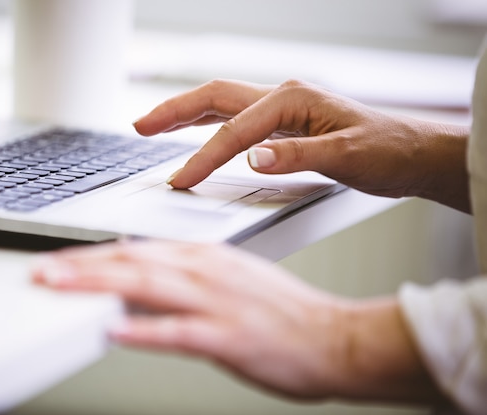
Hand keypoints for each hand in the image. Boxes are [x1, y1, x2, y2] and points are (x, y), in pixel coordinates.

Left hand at [31, 240, 442, 403]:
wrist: (336, 336)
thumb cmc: (283, 313)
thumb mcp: (228, 280)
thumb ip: (183, 275)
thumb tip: (139, 272)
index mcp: (205, 257)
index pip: (137, 249)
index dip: (92, 256)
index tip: (58, 261)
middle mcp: (206, 271)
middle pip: (133, 262)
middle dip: (82, 266)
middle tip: (39, 270)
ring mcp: (218, 303)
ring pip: (147, 287)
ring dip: (98, 285)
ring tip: (57, 287)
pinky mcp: (230, 337)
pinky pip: (180, 333)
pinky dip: (143, 331)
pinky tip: (113, 332)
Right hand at [134, 79, 469, 211]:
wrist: (412, 152)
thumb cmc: (387, 151)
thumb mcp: (348, 156)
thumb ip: (298, 156)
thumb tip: (252, 158)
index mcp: (293, 100)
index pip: (235, 131)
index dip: (204, 158)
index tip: (180, 181)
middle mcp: (283, 97)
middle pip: (215, 99)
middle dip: (174, 112)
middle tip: (139, 126)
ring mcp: (283, 108)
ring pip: (222, 104)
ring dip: (185, 114)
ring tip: (153, 124)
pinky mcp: (285, 124)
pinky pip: (236, 119)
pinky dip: (209, 125)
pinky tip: (196, 132)